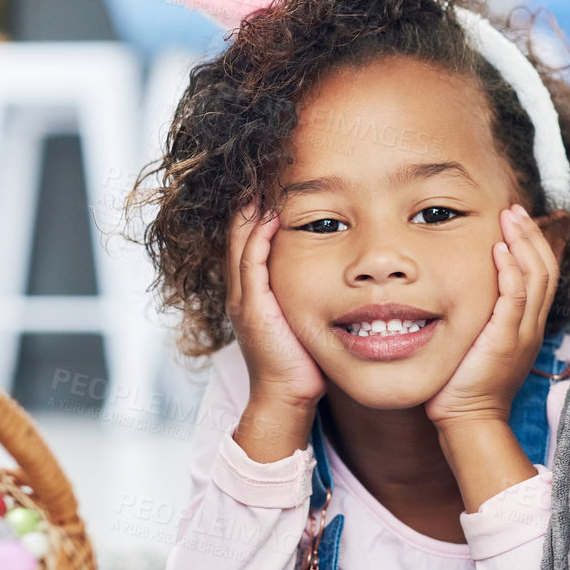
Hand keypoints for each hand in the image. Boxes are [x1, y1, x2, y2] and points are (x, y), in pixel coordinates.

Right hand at [227, 204, 325, 409]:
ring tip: (260, 184)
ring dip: (249, 214)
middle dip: (246, 205)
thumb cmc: (300, 360)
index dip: (253, 214)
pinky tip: (269, 217)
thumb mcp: (300, 316)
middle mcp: (241, 292)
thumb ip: (306, 291)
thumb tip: (333, 271)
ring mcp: (244, 299)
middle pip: (237, 236)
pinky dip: (257, 238)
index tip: (268, 186)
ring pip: (239, 244)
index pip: (247, 241)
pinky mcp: (253, 308)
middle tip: (260, 173)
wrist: (287, 395)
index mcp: (251, 292)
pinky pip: (250, 264)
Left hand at [426, 205, 559, 432]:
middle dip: (532, 235)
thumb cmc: (465, 385)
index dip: (533, 245)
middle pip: (545, 269)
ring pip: (536, 277)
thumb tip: (465, 293)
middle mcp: (532, 326)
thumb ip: (481, 318)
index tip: (517, 222)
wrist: (470, 420)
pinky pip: (516, 297)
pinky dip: (510, 269)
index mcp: (528, 326)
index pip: (542, 276)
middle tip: (515, 210)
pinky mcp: (506, 340)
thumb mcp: (480, 344)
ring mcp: (522, 333)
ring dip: (524, 242)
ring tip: (510, 217)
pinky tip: (500, 248)